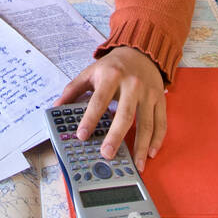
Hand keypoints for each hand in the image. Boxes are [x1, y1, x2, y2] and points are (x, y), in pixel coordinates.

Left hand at [57, 47, 165, 169]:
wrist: (141, 52)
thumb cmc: (113, 66)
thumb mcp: (91, 71)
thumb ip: (73, 89)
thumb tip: (56, 106)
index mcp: (111, 76)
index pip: (99, 100)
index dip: (90, 119)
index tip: (82, 136)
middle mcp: (132, 85)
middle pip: (125, 115)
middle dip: (116, 137)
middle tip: (107, 154)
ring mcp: (148, 93)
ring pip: (146, 123)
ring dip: (141, 146)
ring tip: (136, 165)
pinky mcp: (160, 100)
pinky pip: (161, 122)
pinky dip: (157, 140)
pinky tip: (151, 153)